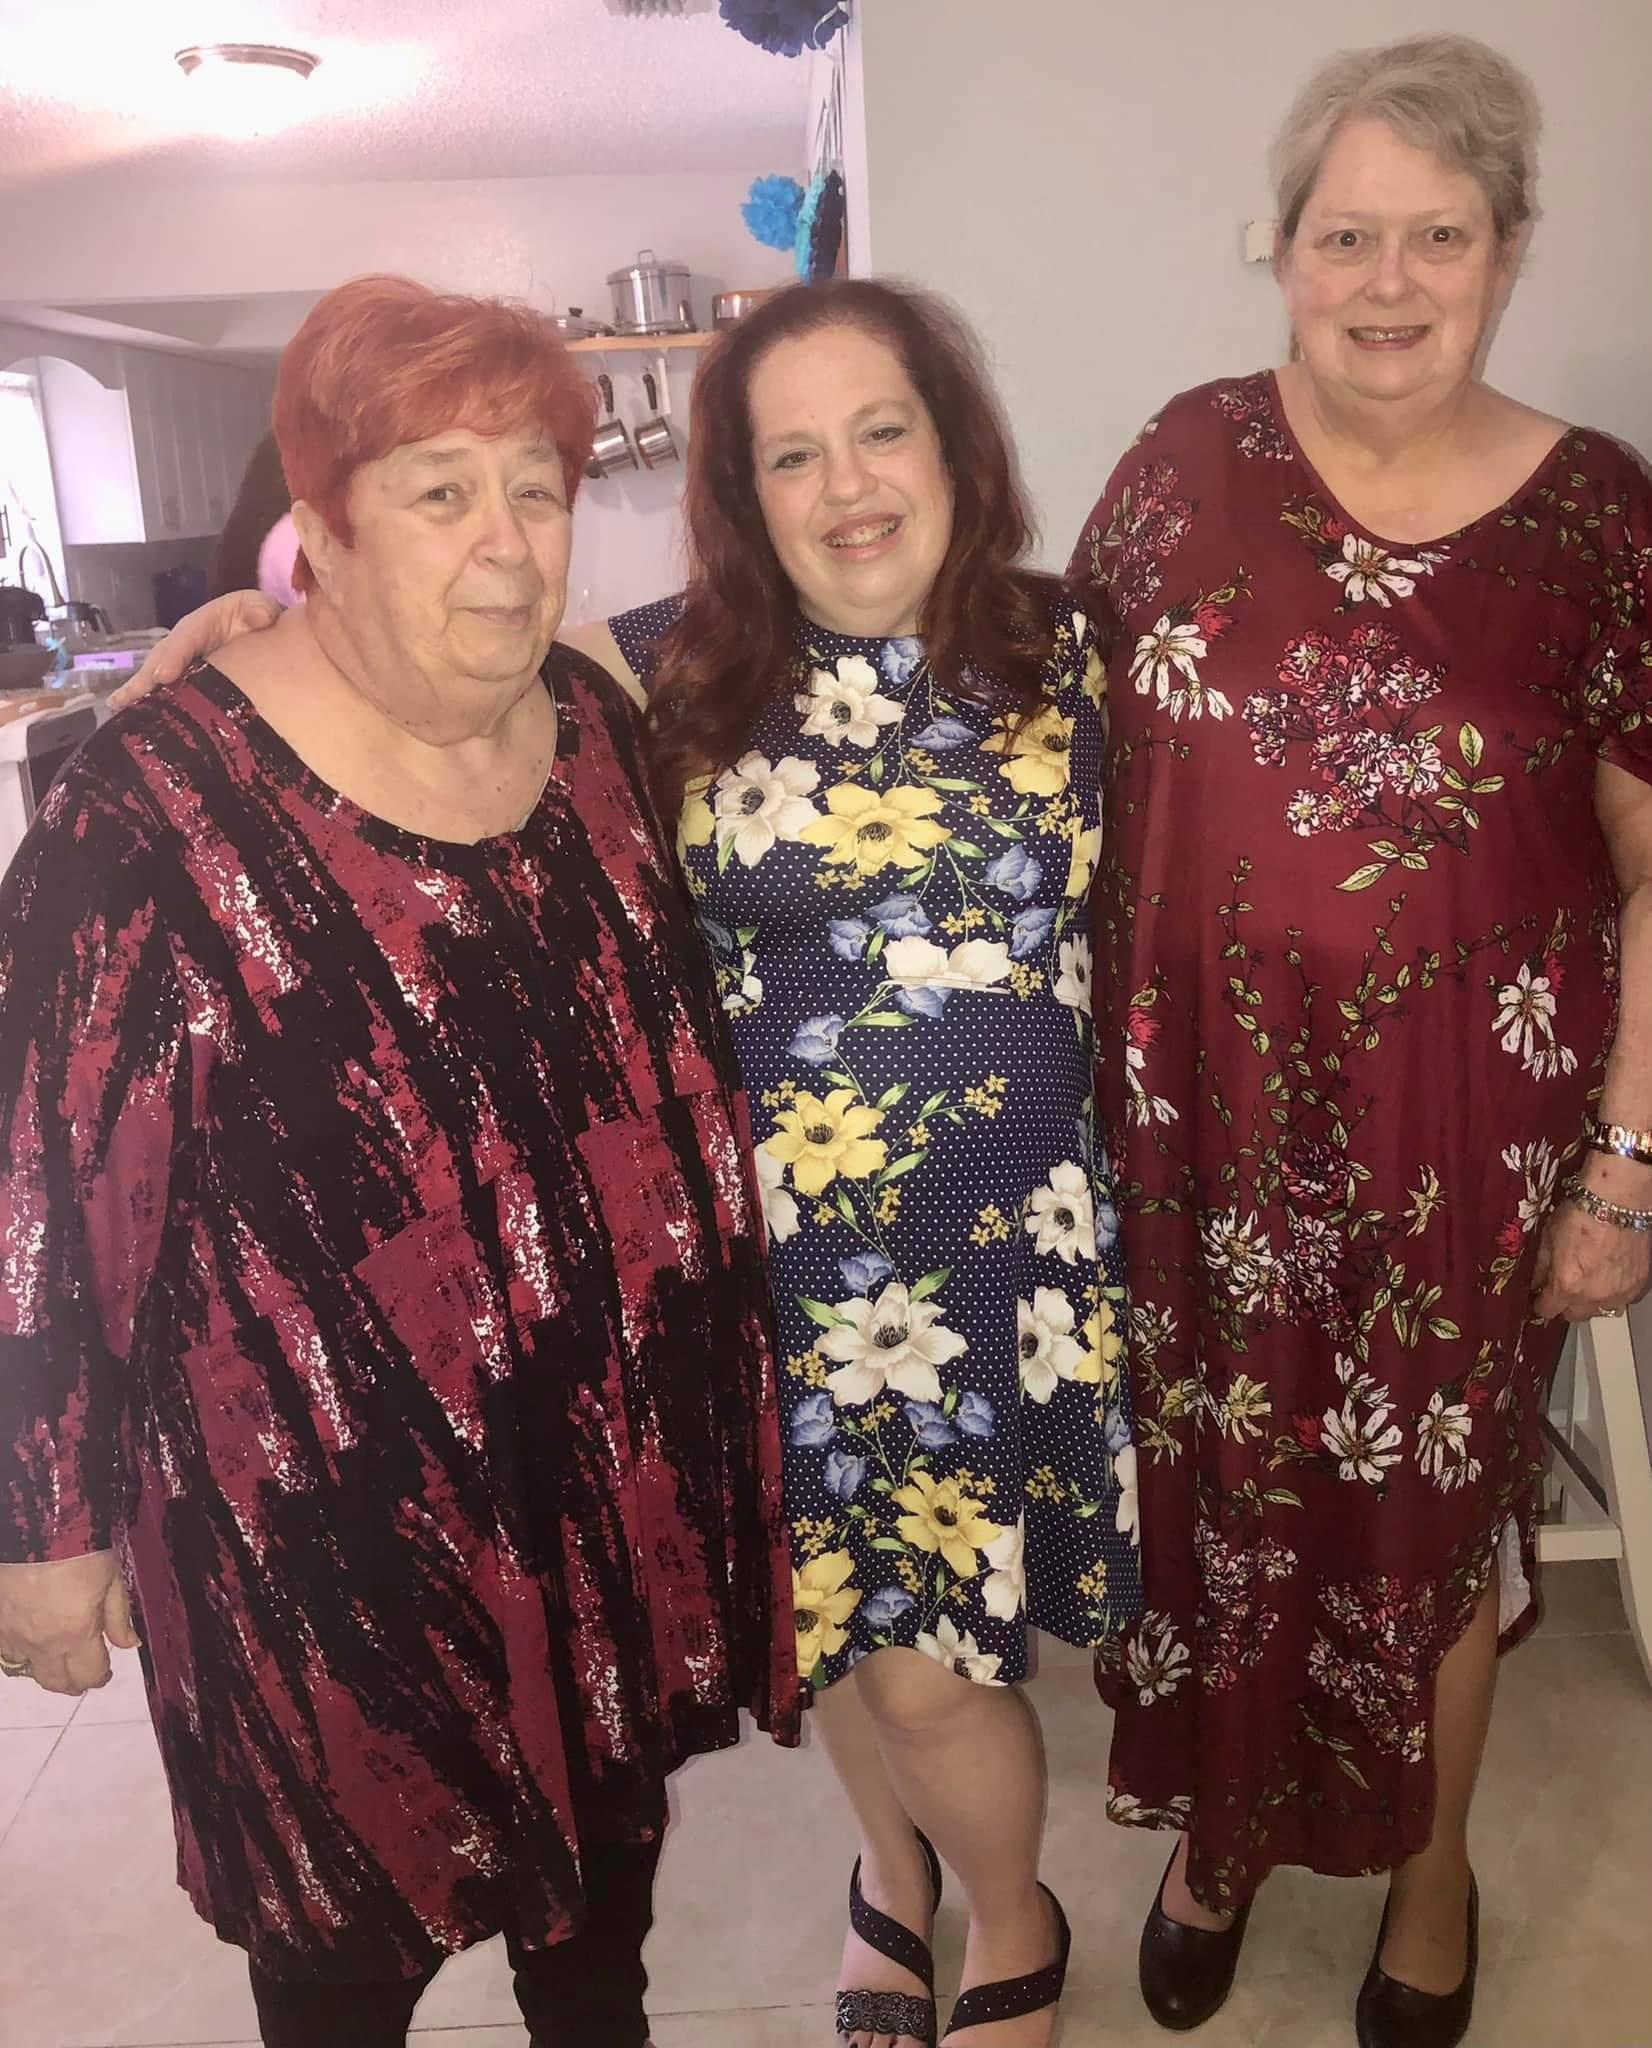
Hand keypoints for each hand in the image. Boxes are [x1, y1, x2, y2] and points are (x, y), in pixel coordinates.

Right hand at [0, 1551, 140, 1694]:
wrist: (36, 1529)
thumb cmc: (81, 1549)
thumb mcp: (111, 1578)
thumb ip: (119, 1616)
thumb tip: (129, 1645)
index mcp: (76, 1634)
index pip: (89, 1675)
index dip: (100, 1676)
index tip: (106, 1670)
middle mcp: (43, 1644)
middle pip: (58, 1682)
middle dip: (76, 1682)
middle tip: (87, 1672)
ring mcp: (15, 1637)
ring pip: (31, 1673)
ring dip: (49, 1672)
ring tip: (62, 1660)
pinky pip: (8, 1655)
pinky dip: (22, 1657)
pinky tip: (33, 1645)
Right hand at [109, 591, 282, 709]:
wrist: (256, 634)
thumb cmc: (254, 618)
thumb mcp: (258, 606)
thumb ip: (259, 608)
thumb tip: (261, 616)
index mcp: (201, 625)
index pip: (185, 638)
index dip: (174, 656)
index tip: (165, 676)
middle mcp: (181, 644)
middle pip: (160, 660)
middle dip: (147, 679)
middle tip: (133, 698)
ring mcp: (177, 663)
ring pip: (154, 678)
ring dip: (137, 694)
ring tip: (120, 709)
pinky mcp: (178, 681)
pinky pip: (158, 692)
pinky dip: (140, 703)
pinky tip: (122, 717)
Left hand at [1531, 1163, 1651, 1319]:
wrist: (1619, 1201)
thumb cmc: (1582, 1213)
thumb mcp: (1548, 1237)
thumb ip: (1541, 1267)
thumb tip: (1537, 1283)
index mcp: (1566, 1285)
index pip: (1547, 1311)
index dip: (1540, 1304)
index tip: (1540, 1298)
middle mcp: (1593, 1296)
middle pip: (1574, 1315)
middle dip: (1565, 1304)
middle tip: (1564, 1287)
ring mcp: (1619, 1294)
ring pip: (1599, 1310)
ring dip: (1591, 1301)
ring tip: (1589, 1279)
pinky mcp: (1639, 1286)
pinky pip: (1622, 1300)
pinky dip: (1614, 1293)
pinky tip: (1609, 1275)